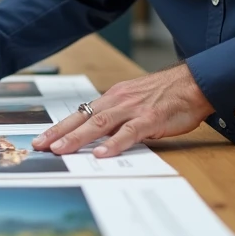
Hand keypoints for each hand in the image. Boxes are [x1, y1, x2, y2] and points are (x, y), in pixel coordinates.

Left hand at [32, 64, 214, 157]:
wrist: (195, 82)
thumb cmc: (168, 94)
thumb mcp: (136, 103)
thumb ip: (119, 118)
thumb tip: (102, 138)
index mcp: (113, 98)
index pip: (80, 115)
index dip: (60, 128)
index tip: (42, 140)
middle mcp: (118, 101)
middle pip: (82, 119)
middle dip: (59, 133)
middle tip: (39, 146)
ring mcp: (133, 109)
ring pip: (99, 124)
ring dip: (77, 138)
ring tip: (61, 151)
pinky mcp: (150, 118)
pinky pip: (129, 132)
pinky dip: (114, 144)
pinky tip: (101, 154)